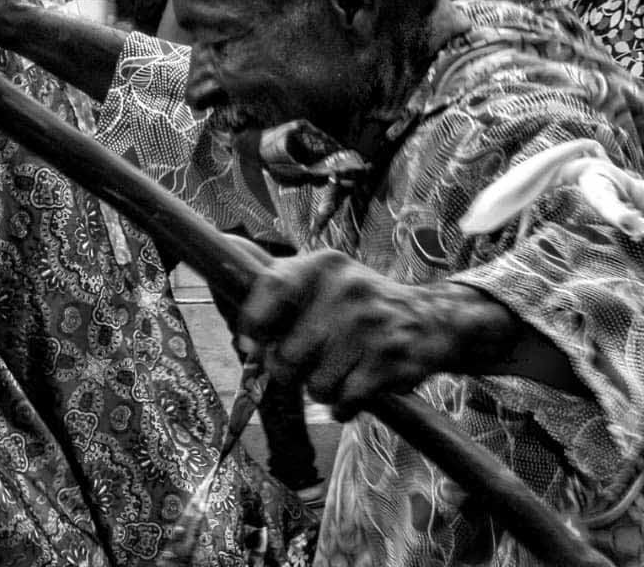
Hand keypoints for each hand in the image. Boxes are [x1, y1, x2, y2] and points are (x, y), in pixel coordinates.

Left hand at [239, 251, 470, 420]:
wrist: (430, 321)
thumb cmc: (358, 306)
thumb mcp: (323, 282)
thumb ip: (278, 296)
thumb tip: (243, 337)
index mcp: (321, 266)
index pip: (269, 289)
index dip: (254, 324)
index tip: (257, 341)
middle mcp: (345, 290)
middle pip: (285, 356)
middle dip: (290, 371)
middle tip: (310, 362)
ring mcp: (368, 326)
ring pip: (315, 386)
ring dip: (322, 389)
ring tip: (342, 368)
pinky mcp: (389, 361)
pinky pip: (344, 403)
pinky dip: (345, 406)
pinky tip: (359, 385)